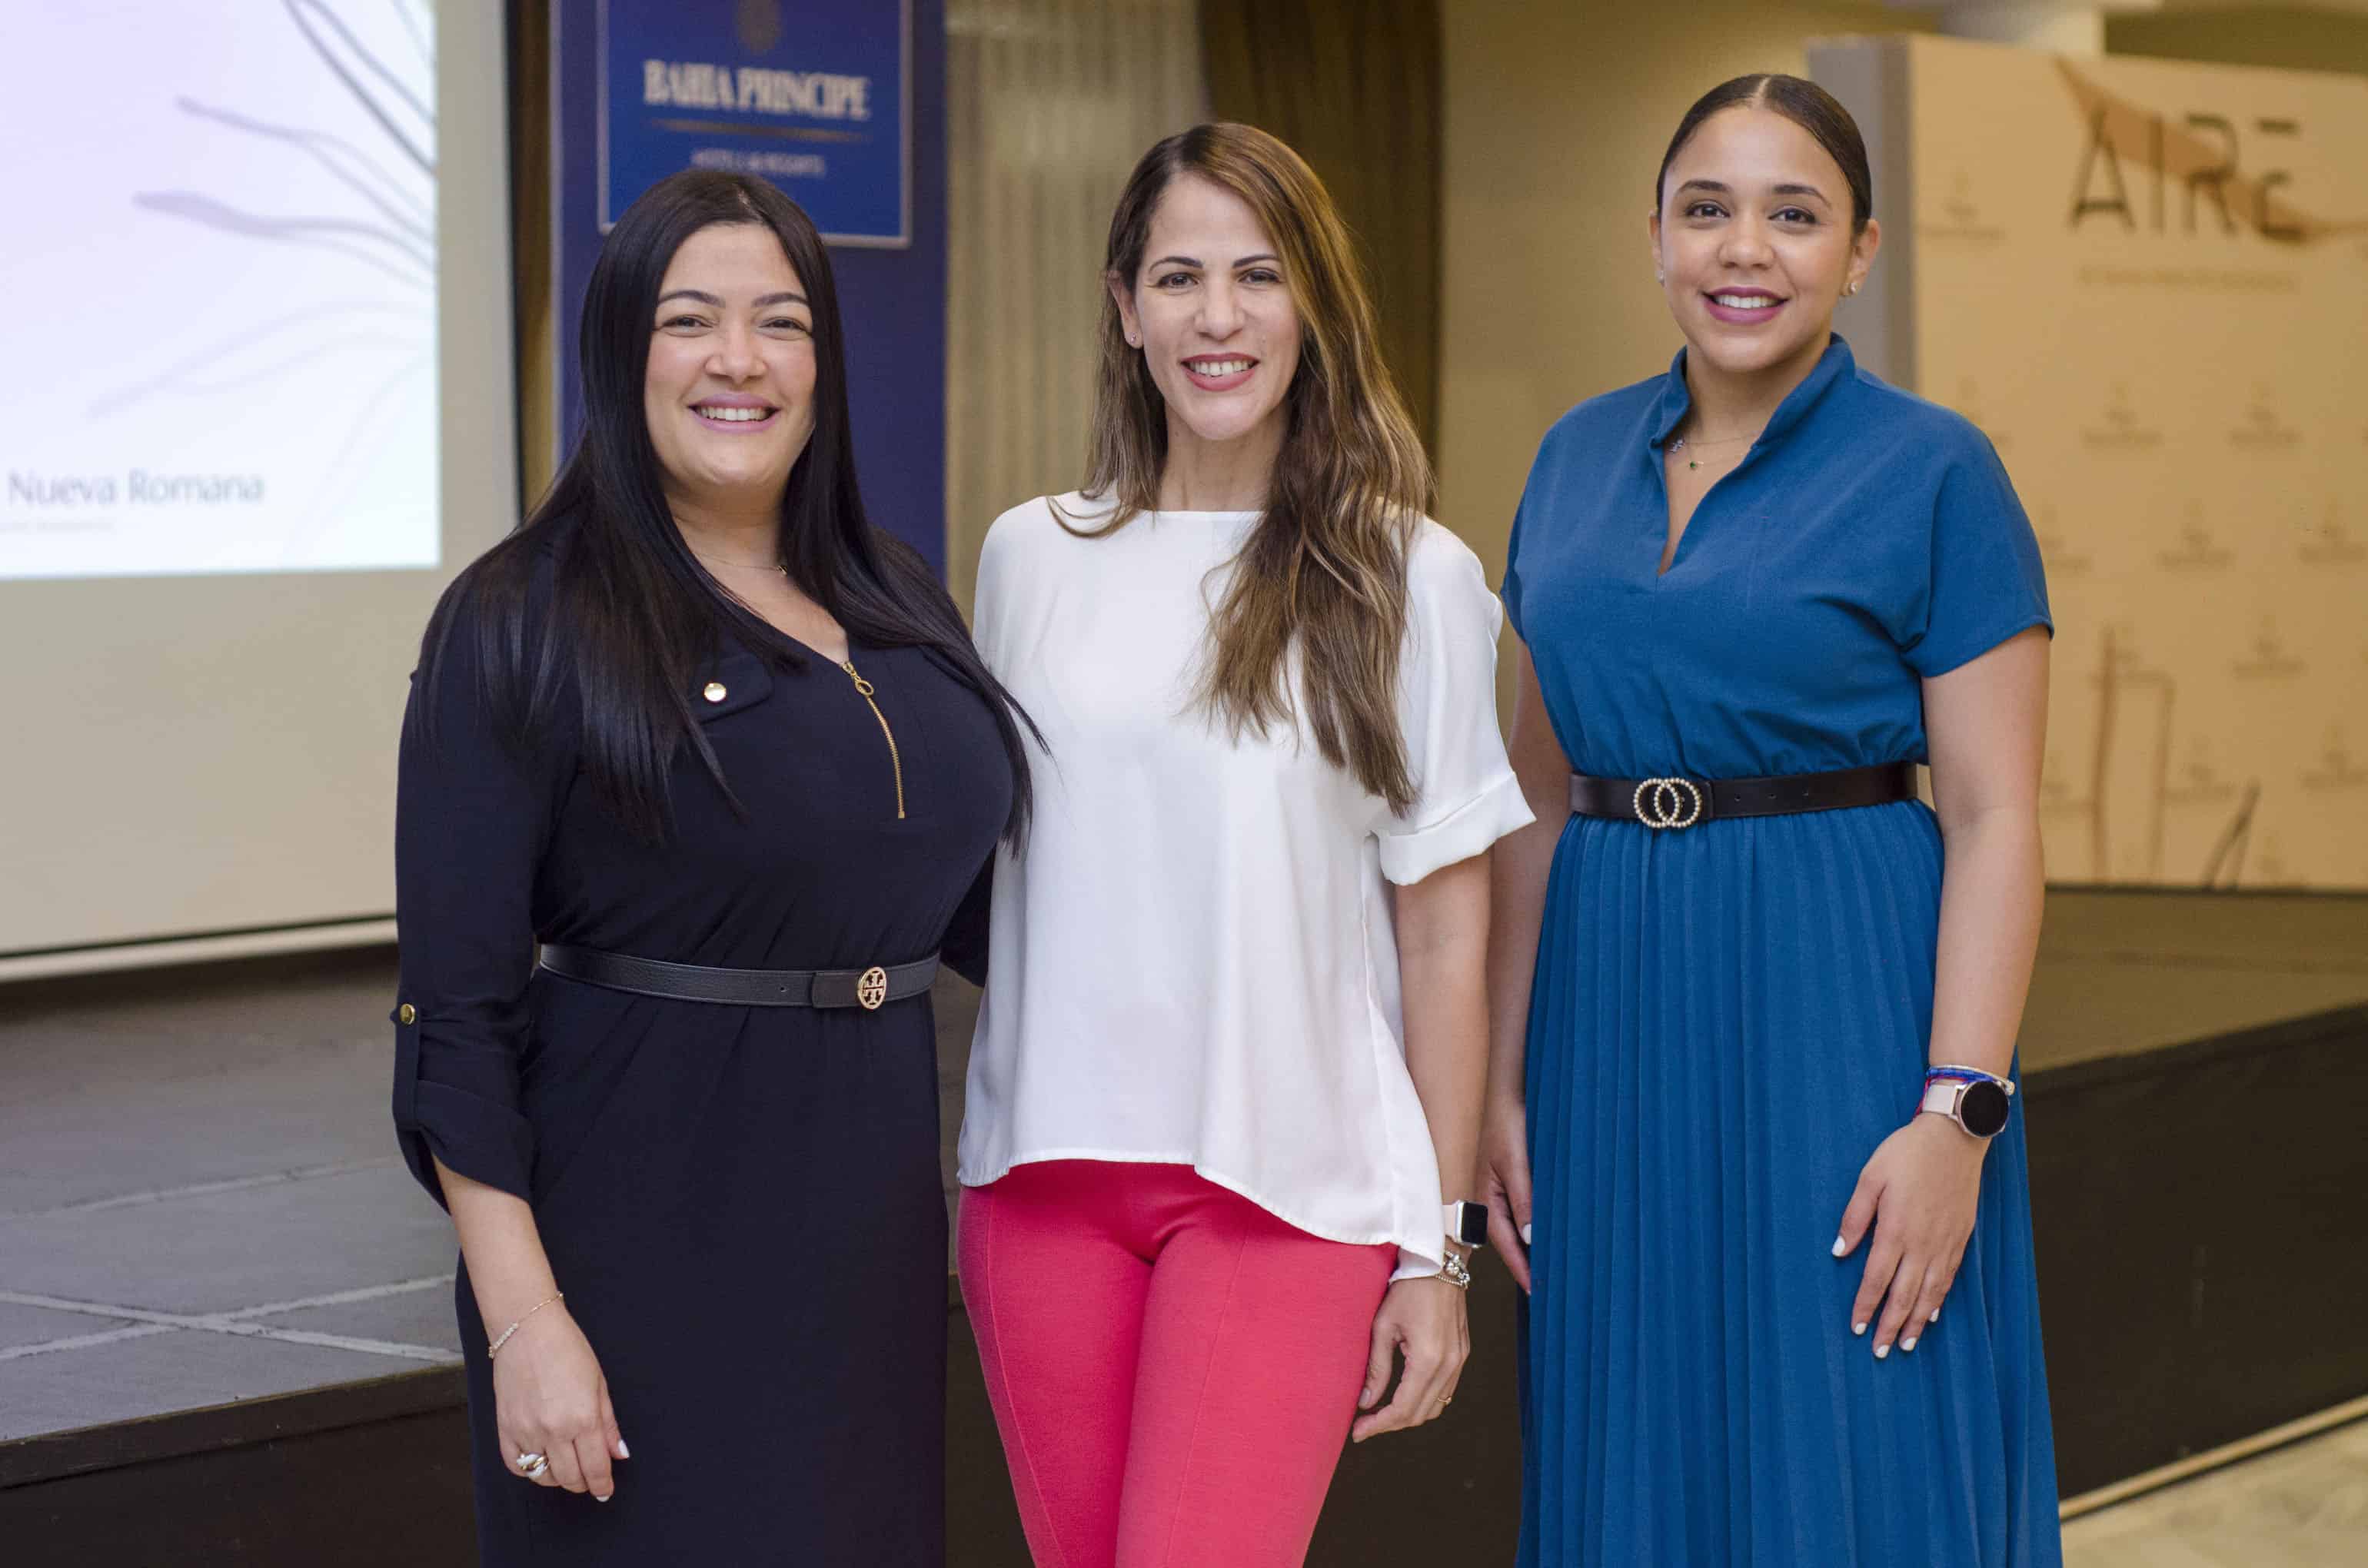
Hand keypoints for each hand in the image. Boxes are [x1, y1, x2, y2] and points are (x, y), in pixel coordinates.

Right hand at [492, 1303, 628, 1498]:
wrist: (527, 1329)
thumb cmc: (568, 1349)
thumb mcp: (599, 1383)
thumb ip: (609, 1423)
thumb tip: (619, 1454)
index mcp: (582, 1418)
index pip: (595, 1468)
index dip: (602, 1485)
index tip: (605, 1491)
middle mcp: (553, 1430)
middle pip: (570, 1478)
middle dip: (583, 1483)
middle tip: (589, 1478)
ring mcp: (525, 1431)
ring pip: (542, 1476)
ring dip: (558, 1477)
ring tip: (566, 1466)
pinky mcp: (504, 1428)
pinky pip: (515, 1465)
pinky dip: (528, 1469)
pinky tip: (540, 1459)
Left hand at [1351, 1273, 1469, 1441]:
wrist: (1439, 1263)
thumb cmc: (1407, 1288)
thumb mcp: (1383, 1327)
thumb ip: (1377, 1368)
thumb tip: (1366, 1402)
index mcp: (1428, 1359)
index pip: (1402, 1409)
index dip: (1379, 1425)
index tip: (1357, 1432)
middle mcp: (1449, 1365)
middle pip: (1419, 1414)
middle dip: (1390, 1424)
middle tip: (1364, 1425)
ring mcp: (1459, 1361)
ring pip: (1435, 1407)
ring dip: (1408, 1415)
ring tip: (1381, 1413)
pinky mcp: (1462, 1354)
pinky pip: (1445, 1391)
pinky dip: (1424, 1400)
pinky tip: (1403, 1395)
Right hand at [1479, 1098, 1533, 1291]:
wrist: (1502, 1087)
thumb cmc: (1505, 1120)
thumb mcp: (1516, 1162)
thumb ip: (1524, 1200)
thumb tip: (1532, 1239)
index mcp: (1486, 1199)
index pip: (1507, 1246)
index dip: (1523, 1270)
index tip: (1539, 1293)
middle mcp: (1489, 1199)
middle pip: (1510, 1241)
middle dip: (1528, 1263)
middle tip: (1551, 1288)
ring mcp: (1497, 1189)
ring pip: (1516, 1226)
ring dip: (1532, 1245)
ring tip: (1555, 1266)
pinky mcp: (1507, 1178)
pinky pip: (1520, 1209)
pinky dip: (1534, 1224)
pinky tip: (1549, 1229)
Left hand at [1833, 1112, 1986, 1357]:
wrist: (1954, 1138)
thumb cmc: (1907, 1154)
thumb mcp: (1870, 1177)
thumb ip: (1855, 1217)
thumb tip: (1839, 1252)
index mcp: (1896, 1230)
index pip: (1877, 1279)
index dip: (1866, 1306)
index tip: (1857, 1329)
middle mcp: (1922, 1243)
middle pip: (1904, 1295)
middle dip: (1889, 1325)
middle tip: (1880, 1352)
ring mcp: (1945, 1243)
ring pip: (1929, 1293)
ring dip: (1915, 1322)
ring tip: (1905, 1345)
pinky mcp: (1961, 1237)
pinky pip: (1948, 1278)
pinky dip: (1938, 1300)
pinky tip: (1930, 1314)